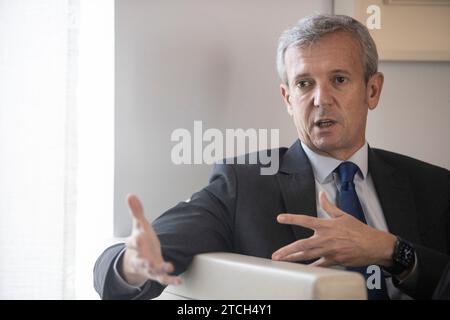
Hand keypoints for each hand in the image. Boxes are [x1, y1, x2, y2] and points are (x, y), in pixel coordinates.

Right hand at [121, 194, 181, 286]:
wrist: (139, 258)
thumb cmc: (140, 240)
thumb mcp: (139, 225)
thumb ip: (136, 211)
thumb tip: (130, 195)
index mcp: (135, 245)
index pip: (132, 243)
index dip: (134, 241)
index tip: (138, 238)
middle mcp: (140, 258)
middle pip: (139, 260)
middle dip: (142, 261)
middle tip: (147, 261)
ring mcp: (148, 267)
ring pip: (151, 270)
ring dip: (158, 269)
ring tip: (167, 266)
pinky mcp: (157, 273)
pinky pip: (163, 278)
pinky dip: (171, 280)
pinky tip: (179, 279)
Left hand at [272, 191, 395, 267]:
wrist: (374, 245)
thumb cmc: (360, 231)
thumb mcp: (343, 215)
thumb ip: (329, 206)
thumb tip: (322, 195)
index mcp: (326, 226)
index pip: (305, 220)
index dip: (292, 219)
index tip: (280, 218)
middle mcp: (325, 239)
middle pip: (302, 244)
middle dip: (287, 250)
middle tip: (276, 254)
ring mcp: (328, 251)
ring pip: (307, 256)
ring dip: (293, 259)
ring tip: (282, 261)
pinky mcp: (333, 261)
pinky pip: (318, 265)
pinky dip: (309, 267)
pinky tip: (300, 270)